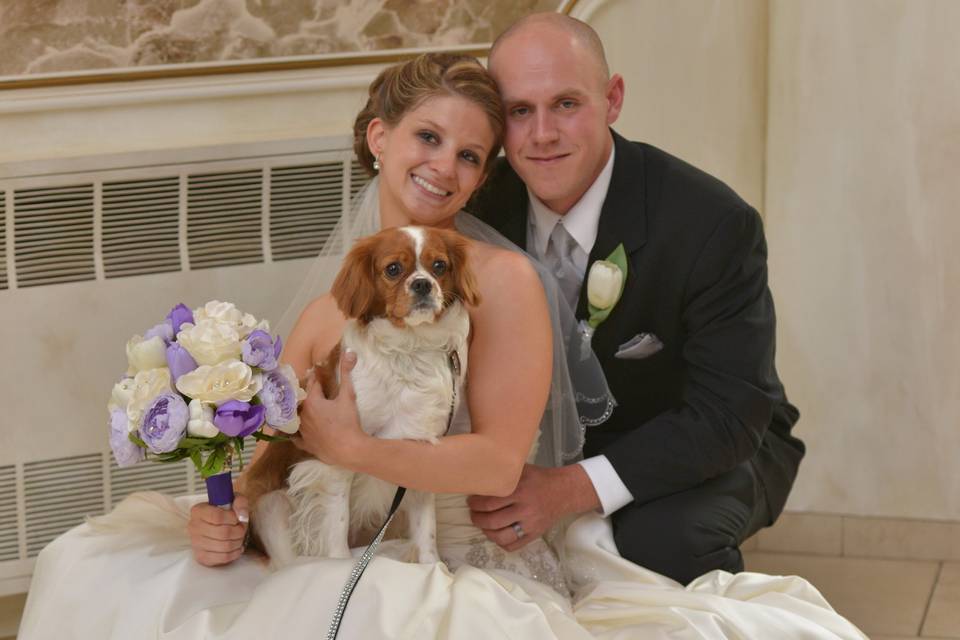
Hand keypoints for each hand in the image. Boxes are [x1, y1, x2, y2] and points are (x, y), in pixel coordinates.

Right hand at [187, 494, 248, 565]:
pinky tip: (237, 547)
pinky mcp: (201, 556)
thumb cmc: (225, 512)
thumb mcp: (233, 500)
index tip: (237, 519)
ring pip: (225, 546)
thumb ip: (240, 502)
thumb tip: (241, 516)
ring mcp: (195, 543)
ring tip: (240, 537)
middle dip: (239, 531)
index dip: (233, 518)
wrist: (216, 526)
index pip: (218, 517)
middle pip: (223, 533)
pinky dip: (235, 553)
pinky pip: (223, 557)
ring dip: (238, 542)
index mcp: (198, 511)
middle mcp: (193, 527)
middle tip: (242, 529)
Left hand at [293, 349, 365, 466]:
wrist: (349, 449)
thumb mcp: (349, 395)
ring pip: (296, 418)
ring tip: (300, 407)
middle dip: (306, 393)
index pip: (312, 384)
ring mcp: (302, 431)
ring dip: (299, 411)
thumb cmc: (348, 421)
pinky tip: (294, 431)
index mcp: (312, 401)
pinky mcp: (305, 444)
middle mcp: (303, 415)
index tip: (315, 371)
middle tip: (310, 388)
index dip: (316, 377)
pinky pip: (295, 437)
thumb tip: (349, 351)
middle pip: (302, 400)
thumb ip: (347, 373)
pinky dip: (295, 433)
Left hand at [468, 464, 600, 551]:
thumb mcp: (522, 470)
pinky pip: (513, 546)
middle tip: (473, 514)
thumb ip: (504, 473)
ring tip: (482, 525)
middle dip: (477, 519)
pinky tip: (496, 535)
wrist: (564, 491)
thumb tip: (479, 475)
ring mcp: (530, 524)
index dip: (475, 504)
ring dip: (486, 532)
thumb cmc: (538, 478)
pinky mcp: (535, 535)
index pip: (489, 502)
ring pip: (501, 537)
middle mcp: (524, 509)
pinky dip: (500, 543)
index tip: (470, 501)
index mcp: (519, 491)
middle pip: (492, 521)